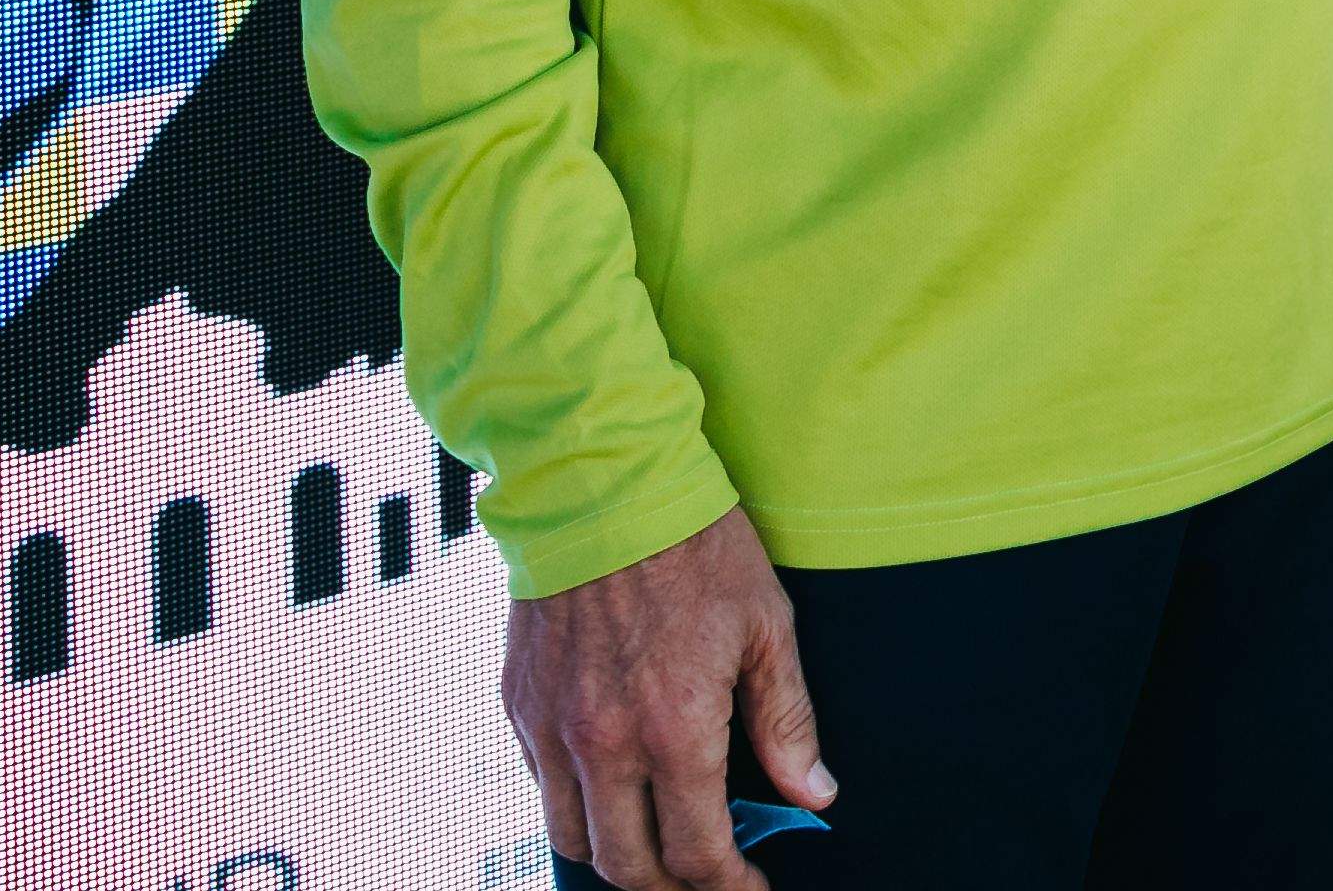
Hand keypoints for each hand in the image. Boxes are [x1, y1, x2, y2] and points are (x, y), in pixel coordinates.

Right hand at [504, 504, 829, 889]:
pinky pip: (540, 786)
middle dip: (672, 887)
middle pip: (627, 866)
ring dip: (616, 855)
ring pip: (570, 838)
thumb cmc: (698, 548)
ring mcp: (551, 727)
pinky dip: (575, 804)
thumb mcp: (768, 627)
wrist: (604, 483)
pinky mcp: (518, 703)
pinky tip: (612, 784)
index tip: (750, 889)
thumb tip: (814, 794)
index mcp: (674, 731)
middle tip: (707, 874)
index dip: (729, 886)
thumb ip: (787, 722)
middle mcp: (602, 744)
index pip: (696, 853)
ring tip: (657, 842)